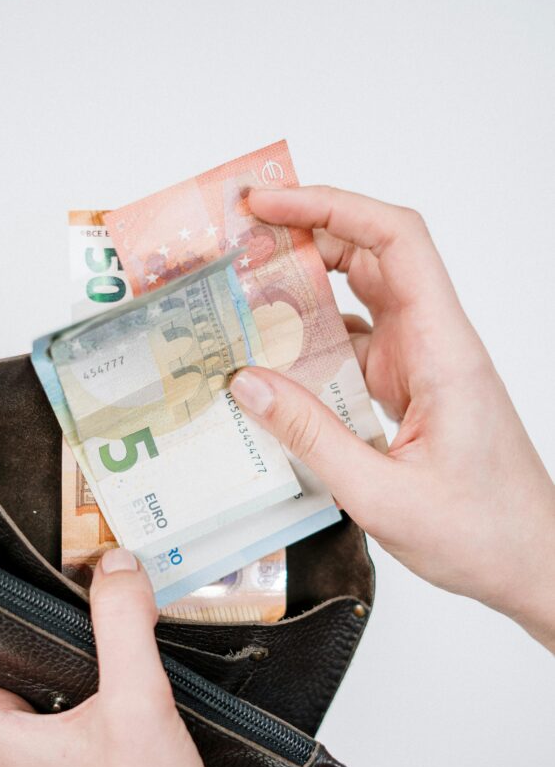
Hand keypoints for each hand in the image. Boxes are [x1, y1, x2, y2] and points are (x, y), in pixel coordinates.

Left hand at [0, 548, 283, 766]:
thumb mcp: (134, 704)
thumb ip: (123, 626)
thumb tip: (116, 567)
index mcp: (4, 736)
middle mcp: (23, 747)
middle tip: (22, 577)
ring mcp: (59, 755)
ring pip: (36, 687)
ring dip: (47, 646)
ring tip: (79, 599)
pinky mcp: (98, 758)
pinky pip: (79, 701)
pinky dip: (90, 668)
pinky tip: (129, 647)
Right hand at [231, 186, 554, 650]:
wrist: (531, 562)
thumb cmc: (483, 533)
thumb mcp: (382, 496)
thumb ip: (311, 437)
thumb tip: (248, 384)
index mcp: (443, 353)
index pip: (395, 243)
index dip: (332, 207)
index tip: (271, 204)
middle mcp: (436, 345)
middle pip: (372, 256)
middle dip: (306, 235)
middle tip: (240, 242)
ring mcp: (424, 365)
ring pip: (362, 298)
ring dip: (306, 288)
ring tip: (243, 292)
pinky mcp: (411, 389)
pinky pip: (358, 346)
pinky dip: (315, 342)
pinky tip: (274, 359)